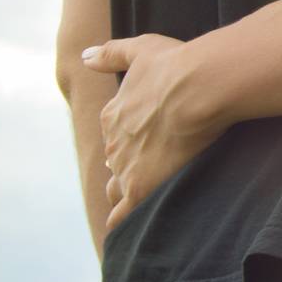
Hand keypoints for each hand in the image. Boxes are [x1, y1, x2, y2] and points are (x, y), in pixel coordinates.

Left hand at [82, 34, 227, 229]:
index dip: (131, 139)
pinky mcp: (140, 187)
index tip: (147, 141)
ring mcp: (125, 167)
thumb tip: (84, 56)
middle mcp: (113, 143)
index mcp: (113, 114)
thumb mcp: (139, 49)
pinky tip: (127, 233)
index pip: (115, 134)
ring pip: (117, 190)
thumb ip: (111, 53)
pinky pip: (123, 214)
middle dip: (129, 167)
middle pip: (116, 163)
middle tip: (151, 171)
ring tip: (139, 205)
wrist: (197, 87)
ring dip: (125, 196)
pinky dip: (123, 222)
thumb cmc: (176, 65)